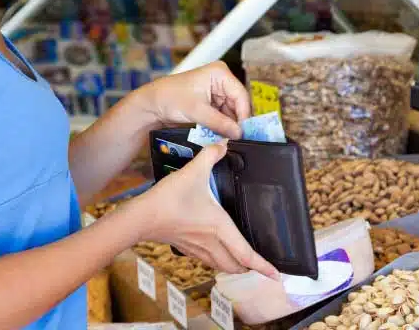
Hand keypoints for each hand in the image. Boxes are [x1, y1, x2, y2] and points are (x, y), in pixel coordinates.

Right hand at [127, 142, 278, 279]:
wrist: (141, 217)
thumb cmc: (168, 199)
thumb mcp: (193, 172)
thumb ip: (211, 155)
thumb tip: (224, 142)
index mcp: (219, 227)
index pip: (246, 253)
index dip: (263, 266)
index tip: (277, 275)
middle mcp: (211, 242)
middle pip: (236, 265)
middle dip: (250, 268)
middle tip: (262, 265)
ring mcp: (197, 248)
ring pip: (221, 265)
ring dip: (234, 266)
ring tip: (242, 261)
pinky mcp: (185, 247)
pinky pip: (207, 260)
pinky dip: (217, 261)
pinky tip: (215, 251)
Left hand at [135, 62, 250, 138]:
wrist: (153, 103)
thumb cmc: (170, 98)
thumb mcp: (197, 111)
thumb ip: (220, 123)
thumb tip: (238, 133)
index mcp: (220, 73)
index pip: (241, 95)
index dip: (244, 115)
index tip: (243, 133)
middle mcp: (221, 80)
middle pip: (238, 104)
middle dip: (236, 122)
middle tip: (236, 139)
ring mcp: (217, 90)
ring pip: (232, 111)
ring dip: (229, 125)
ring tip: (227, 138)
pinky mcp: (212, 101)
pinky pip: (223, 115)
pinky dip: (222, 125)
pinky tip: (221, 134)